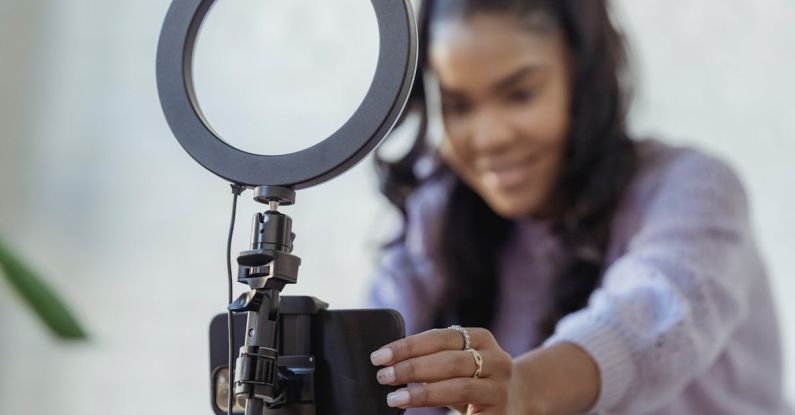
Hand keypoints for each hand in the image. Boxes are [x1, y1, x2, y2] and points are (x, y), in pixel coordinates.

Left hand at [370, 327, 512, 413]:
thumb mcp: (457, 360)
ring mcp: (500, 387)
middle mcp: (496, 360)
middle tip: (383, 376)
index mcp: (481, 338)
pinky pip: (467, 413)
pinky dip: (441, 413)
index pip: (439, 337)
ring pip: (458, 387)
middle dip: (411, 368)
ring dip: (422, 393)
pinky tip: (420, 414)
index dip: (408, 346)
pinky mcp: (499, 412)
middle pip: (448, 361)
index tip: (379, 357)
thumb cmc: (471, 378)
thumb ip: (431, 357)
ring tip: (394, 397)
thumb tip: (388, 362)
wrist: (514, 401)